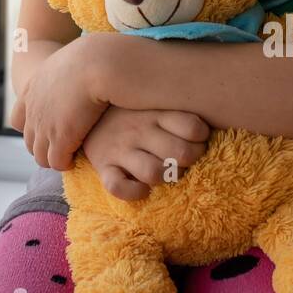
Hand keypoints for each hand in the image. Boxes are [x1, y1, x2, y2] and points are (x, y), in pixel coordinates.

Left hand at [9, 36, 110, 170]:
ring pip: (41, 156)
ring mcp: (44, 125)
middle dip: (45, 147)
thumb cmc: (91, 57)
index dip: (32, 128)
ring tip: (73, 155)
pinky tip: (79, 156)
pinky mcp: (60, 138)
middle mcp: (33, 109)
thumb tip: (76, 67)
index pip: (17, 120)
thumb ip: (65, 71)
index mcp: (32, 89)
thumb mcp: (68, 60)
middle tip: (65, 147)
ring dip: (56, 158)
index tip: (50, 129)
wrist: (95, 62)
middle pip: (30, 142)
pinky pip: (57, 162)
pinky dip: (66, 163)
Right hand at [83, 107, 211, 200]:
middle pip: (179, 153)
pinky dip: (134, 192)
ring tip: (165, 173)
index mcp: (155, 112)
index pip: (192, 127)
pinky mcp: (103, 166)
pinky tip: (142, 189)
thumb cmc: (129, 111)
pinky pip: (118, 186)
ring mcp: (120, 148)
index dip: (201, 138)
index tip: (198, 139)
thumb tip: (210, 124)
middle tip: (184, 160)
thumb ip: (176, 109)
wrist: (81, 111)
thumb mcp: (150, 100)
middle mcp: (138, 129)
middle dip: (189, 161)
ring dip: (165, 177)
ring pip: (153, 172)